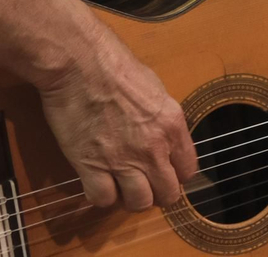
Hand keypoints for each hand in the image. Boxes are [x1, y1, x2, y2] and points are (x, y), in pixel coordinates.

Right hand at [38, 26, 198, 210]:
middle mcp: (153, 148)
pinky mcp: (91, 166)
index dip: (176, 176)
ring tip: (121, 186)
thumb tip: (163, 136)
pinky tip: (98, 182)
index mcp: (172, 125)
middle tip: (144, 184)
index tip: (165, 174)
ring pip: (138, 203)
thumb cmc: (116, 67)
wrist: (80, 63)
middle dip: (157, 193)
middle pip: (167, 193)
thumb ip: (162, 120)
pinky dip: (101, 196)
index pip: (188, 170)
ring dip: (131, 198)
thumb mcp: (155, 90)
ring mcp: (122, 159)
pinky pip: (102, 199)